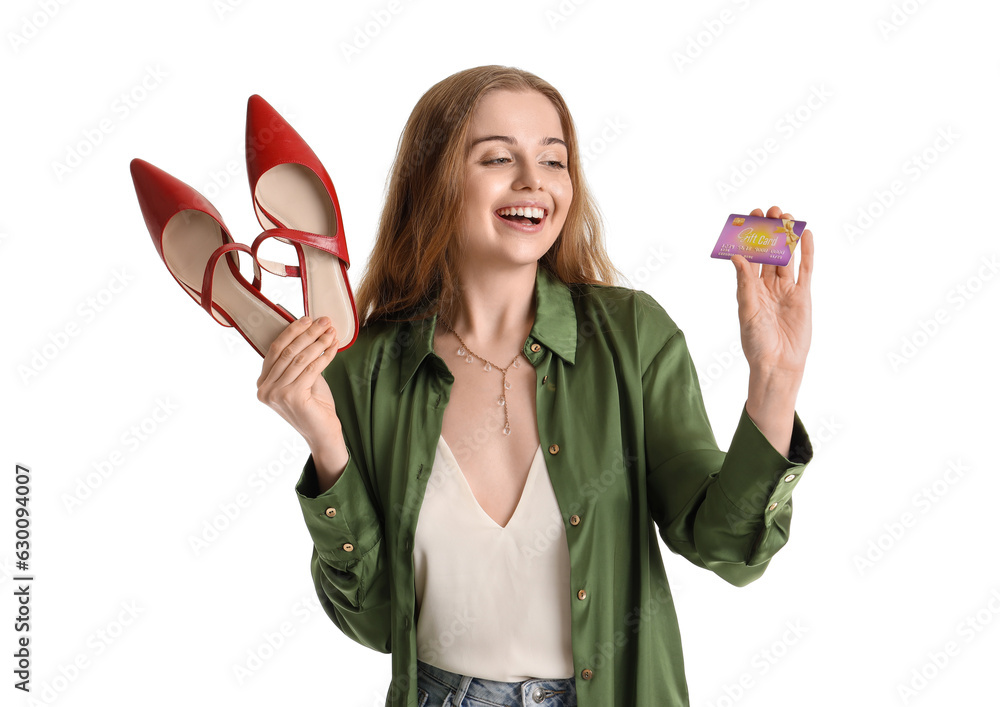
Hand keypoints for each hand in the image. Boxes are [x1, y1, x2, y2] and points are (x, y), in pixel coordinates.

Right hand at [256, 316, 341, 452]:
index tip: (308, 319)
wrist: (323, 433)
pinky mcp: (291, 397)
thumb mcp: (302, 378)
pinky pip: (311, 368)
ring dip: (319, 342)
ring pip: (300, 358)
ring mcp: (276, 394)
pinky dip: (325, 355)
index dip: (292, 332)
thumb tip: (308, 330)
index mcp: (263, 383)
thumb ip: (299, 359)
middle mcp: (265, 389)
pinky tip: (334, 347)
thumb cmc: (314, 405)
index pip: (275, 349)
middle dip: (308, 333)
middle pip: (288, 351)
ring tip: (332, 332)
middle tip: (324, 321)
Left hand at [730, 205, 812, 376]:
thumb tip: (737, 257)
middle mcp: (767, 286)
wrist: (778, 363)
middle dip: (768, 232)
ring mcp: (786, 290)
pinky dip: (807, 252)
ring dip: (787, 237)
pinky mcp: (803, 296)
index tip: (749, 218)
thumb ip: (745, 283)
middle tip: (769, 211)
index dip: (749, 238)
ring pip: (787, 258)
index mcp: (749, 289)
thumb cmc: (756, 342)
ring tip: (786, 216)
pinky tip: (806, 235)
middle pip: (769, 253)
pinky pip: (806, 270)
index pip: (749, 257)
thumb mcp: (747, 310)